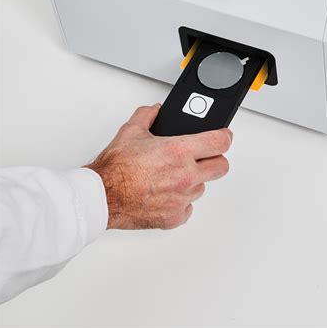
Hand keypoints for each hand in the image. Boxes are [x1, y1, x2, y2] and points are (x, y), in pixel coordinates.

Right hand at [85, 104, 231, 229]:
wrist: (101, 197)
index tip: (223, 135)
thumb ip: (148, 115)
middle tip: (204, 156)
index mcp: (179, 151)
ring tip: (175, 175)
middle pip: (222, 167)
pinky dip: (181, 202)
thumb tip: (155, 110)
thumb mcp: (131, 130)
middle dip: (215, 159)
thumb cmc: (115, 168)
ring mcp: (181, 198)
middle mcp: (185, 175)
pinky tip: (168, 193)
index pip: (221, 142)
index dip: (224, 136)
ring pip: (203, 187)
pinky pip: (188, 208)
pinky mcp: (174, 217)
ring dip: (194, 180)